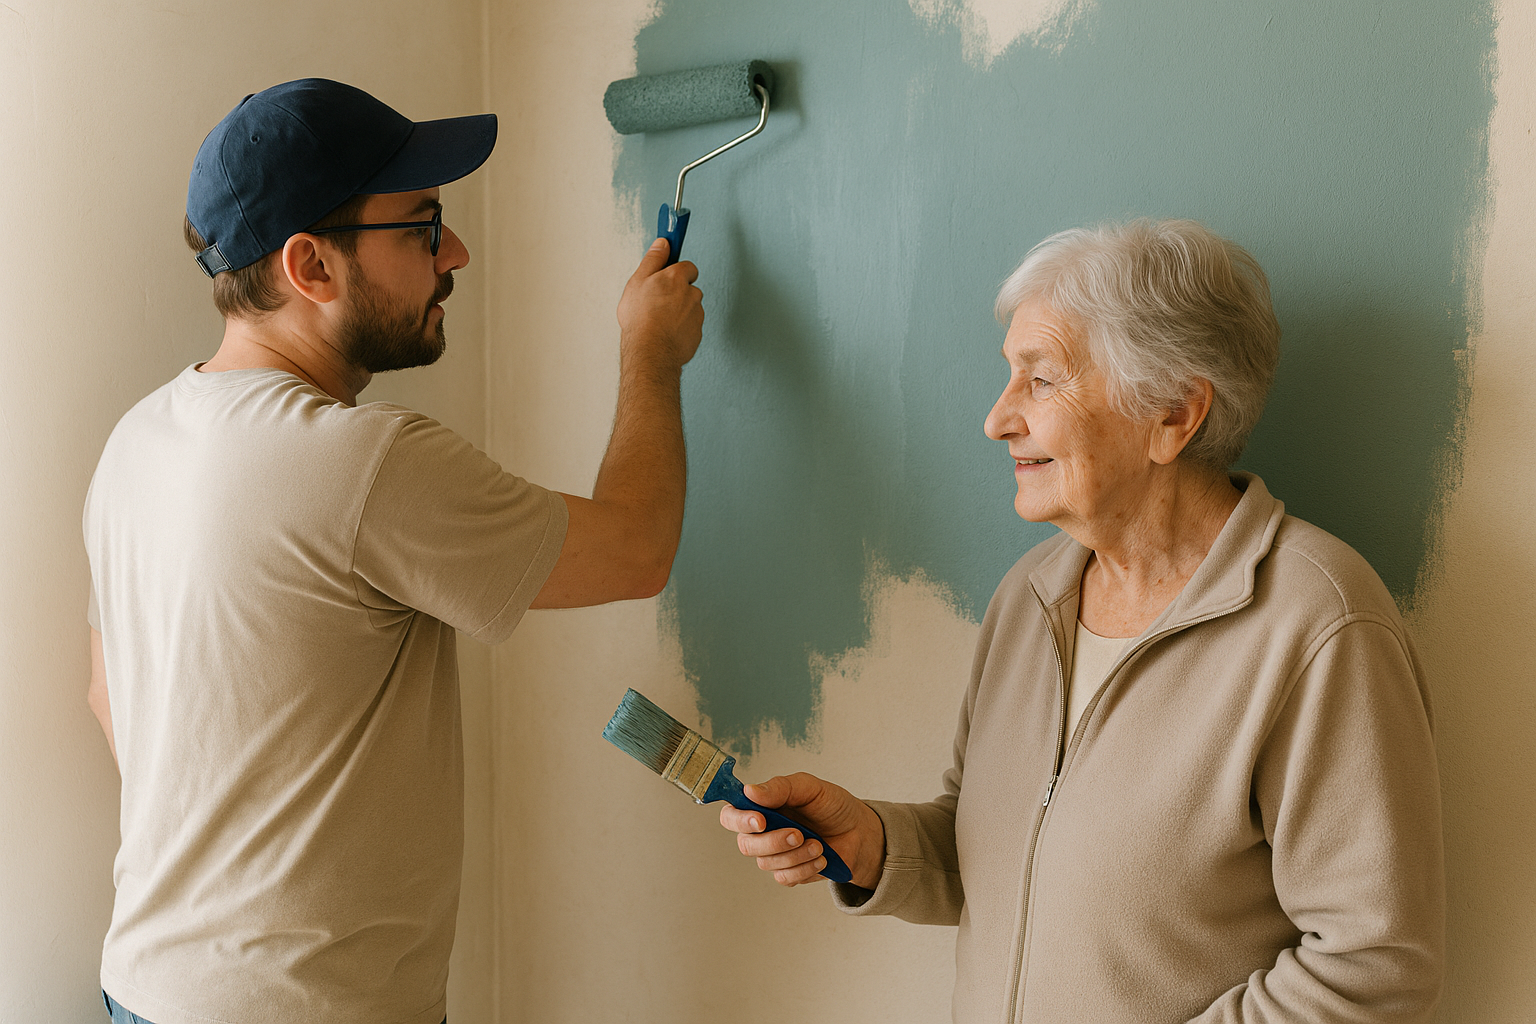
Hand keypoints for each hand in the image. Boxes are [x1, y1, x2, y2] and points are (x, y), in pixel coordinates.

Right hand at [616, 238, 703, 371]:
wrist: (650, 350)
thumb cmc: (641, 317)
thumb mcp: (638, 281)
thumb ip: (653, 260)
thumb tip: (663, 243)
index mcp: (677, 278)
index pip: (688, 267)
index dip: (677, 272)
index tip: (668, 276)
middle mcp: (692, 294)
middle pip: (690, 289)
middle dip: (678, 294)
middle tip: (659, 303)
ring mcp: (697, 315)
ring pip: (691, 309)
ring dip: (680, 312)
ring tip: (660, 322)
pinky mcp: (697, 334)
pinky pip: (691, 327)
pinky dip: (682, 329)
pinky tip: (666, 334)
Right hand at [719, 772, 885, 887]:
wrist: (860, 832)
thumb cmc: (833, 806)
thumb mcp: (810, 788)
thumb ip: (780, 787)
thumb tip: (749, 791)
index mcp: (763, 807)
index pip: (731, 815)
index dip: (739, 820)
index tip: (760, 820)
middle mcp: (764, 831)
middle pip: (746, 845)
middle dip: (773, 842)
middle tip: (799, 834)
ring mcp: (776, 854)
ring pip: (766, 863)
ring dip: (796, 855)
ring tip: (818, 844)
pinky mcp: (790, 872)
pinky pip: (784, 878)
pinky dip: (805, 868)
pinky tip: (821, 858)